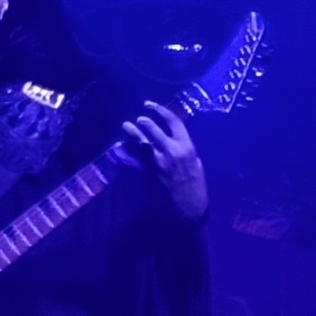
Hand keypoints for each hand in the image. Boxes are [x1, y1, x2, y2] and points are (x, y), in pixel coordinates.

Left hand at [115, 101, 207, 220]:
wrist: (189, 210)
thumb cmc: (196, 188)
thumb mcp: (196, 165)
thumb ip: (185, 150)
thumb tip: (175, 138)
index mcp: (187, 147)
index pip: (173, 121)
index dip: (160, 110)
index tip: (151, 105)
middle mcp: (171, 151)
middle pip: (152, 129)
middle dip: (143, 121)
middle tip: (138, 119)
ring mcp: (157, 163)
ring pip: (140, 141)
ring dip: (131, 132)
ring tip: (126, 126)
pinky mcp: (146, 175)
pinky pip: (130, 161)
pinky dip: (122, 154)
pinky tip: (118, 149)